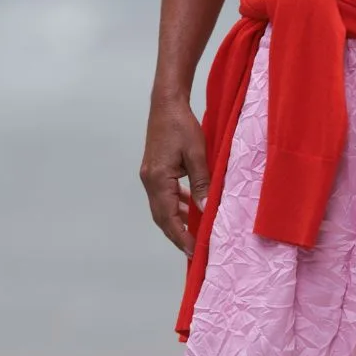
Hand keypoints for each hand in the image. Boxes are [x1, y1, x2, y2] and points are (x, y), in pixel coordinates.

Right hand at [140, 96, 209, 254]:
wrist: (166, 104)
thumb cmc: (181, 125)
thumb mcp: (197, 154)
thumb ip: (201, 183)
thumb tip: (206, 208)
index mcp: (158, 179)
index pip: (168, 217)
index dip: (181, 236)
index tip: (193, 251)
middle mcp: (150, 181)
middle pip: (162, 217)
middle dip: (178, 235)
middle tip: (194, 251)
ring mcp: (150, 176)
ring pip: (162, 208)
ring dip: (177, 222)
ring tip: (194, 234)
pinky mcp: (154, 171)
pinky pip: (164, 196)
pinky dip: (176, 206)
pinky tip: (190, 208)